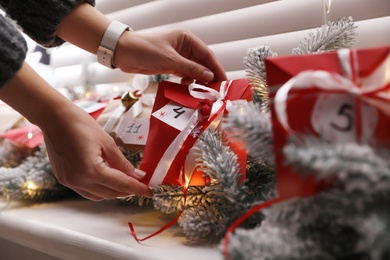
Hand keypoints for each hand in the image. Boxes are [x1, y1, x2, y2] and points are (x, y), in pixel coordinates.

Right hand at [0, 63, 151, 200]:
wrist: (54, 118)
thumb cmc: (82, 125)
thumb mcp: (107, 143)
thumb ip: (122, 163)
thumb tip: (137, 176)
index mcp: (92, 171)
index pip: (121, 185)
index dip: (138, 189)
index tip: (150, 192)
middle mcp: (79, 181)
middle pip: (110, 193)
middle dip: (127, 191)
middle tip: (140, 184)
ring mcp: (69, 182)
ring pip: (98, 196)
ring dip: (113, 192)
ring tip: (126, 183)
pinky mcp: (64, 179)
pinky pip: (86, 191)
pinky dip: (99, 190)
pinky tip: (108, 181)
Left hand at [114, 28, 226, 82]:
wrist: (124, 53)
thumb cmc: (145, 50)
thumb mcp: (170, 60)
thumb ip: (190, 68)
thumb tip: (209, 76)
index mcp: (187, 39)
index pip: (207, 55)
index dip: (216, 68)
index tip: (224, 81)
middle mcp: (185, 47)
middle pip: (203, 63)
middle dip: (209, 77)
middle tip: (216, 91)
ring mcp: (178, 57)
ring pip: (195, 70)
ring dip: (199, 81)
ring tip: (203, 92)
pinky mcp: (172, 65)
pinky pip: (185, 75)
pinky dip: (189, 82)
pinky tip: (188, 88)